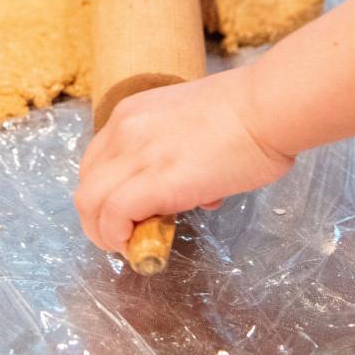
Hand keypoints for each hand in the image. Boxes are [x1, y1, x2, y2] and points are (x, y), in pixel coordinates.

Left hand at [75, 69, 293, 254]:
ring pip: (89, 204)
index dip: (106, 193)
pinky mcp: (154, 182)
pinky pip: (113, 217)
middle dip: (98, 218)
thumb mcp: (195, 124)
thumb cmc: (250, 113)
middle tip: (126, 235)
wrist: (267, 108)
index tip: (127, 212)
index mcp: (132, 113)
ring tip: (131, 247)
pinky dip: (118, 237)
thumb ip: (182, 154)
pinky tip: (140, 247)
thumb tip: (197, 191)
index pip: (97, 161)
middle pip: (86, 184)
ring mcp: (136, 155)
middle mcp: (124, 130)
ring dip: (104, 233)